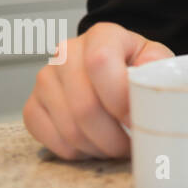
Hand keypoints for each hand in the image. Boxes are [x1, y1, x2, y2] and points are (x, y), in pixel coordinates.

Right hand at [22, 22, 172, 160]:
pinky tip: (95, 144)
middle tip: (131, 146)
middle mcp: (66, 53)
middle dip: (112, 136)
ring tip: (117, 147)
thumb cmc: (136, 66)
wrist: (111, 69)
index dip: (119, 98)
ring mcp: (45, 80)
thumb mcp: (155, 58)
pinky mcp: (32, 106)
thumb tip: (147, 82)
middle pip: (84, 106)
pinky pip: (51, 141)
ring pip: (69, 128)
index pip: (100, 62)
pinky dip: (78, 152)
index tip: (138, 120)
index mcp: (102, 35)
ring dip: (98, 147)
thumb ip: (156, 65)